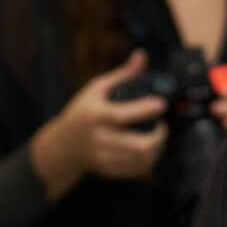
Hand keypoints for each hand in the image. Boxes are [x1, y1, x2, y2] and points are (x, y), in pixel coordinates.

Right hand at [32, 50, 168, 191]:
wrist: (63, 146)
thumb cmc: (81, 113)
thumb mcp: (96, 88)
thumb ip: (123, 74)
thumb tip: (142, 55)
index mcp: (96, 115)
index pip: (122, 115)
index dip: (146, 109)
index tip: (161, 104)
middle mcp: (100, 139)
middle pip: (140, 145)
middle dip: (159, 136)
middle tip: (162, 126)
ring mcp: (105, 157)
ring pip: (143, 160)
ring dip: (158, 149)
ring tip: (158, 137)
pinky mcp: (110, 170)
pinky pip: (137, 171)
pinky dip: (149, 161)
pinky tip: (150, 150)